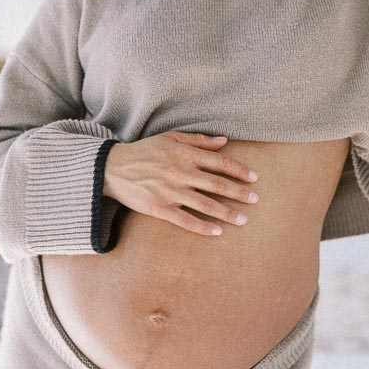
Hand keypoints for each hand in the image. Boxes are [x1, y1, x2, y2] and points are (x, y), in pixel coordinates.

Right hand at [102, 131, 259, 235]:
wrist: (113, 167)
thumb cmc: (145, 150)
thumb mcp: (171, 137)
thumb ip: (199, 140)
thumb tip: (224, 141)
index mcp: (185, 153)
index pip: (220, 162)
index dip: (239, 170)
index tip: (254, 178)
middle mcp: (181, 172)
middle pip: (217, 184)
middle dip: (239, 193)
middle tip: (255, 200)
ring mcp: (170, 192)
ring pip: (206, 204)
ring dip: (227, 213)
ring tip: (243, 219)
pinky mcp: (159, 208)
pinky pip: (186, 220)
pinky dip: (203, 227)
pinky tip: (218, 231)